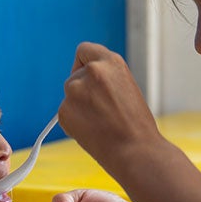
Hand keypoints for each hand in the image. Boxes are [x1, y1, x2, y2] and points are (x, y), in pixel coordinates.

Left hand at [60, 42, 162, 170]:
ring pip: (70, 95)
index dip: (84, 64)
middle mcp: (91, 71)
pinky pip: (65, 113)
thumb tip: (83, 80)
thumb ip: (105, 78)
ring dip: (79, 106)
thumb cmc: (136, 124)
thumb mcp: (126, 86)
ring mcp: (75, 91)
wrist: (135, 151)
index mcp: (111, 61)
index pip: (84, 50)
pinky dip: (74, 121)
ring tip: (100, 122)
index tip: (87, 75)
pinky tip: (92, 131)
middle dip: (82, 90)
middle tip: (102, 110)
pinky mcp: (64, 111)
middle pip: (75, 76)